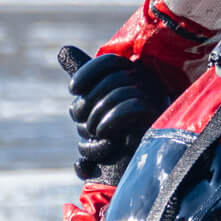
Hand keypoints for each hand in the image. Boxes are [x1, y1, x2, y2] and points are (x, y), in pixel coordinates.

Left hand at [58, 46, 166, 184]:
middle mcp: (148, 85)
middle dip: (88, 104)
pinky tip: (104, 135)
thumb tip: (63, 49)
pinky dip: (111, 121)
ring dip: (96, 118)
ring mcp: (155, 101)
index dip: (88, 72)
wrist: (133, 172)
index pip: (110, 62)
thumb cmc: (113, 138)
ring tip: (93, 134)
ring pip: (117, 94)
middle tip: (84, 124)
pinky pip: (131, 107)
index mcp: (134, 77)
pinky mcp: (157, 119)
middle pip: (110, 80)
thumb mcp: (94, 107)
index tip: (73, 90)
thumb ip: (84, 82)